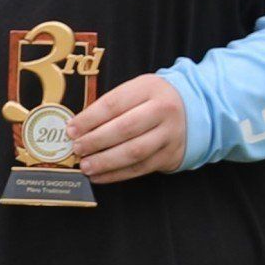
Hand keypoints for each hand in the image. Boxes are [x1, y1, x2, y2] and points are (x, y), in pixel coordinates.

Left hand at [70, 73, 188, 182]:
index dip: (90, 118)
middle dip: (96, 141)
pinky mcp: (170, 155)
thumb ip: (110, 106)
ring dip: (105, 161)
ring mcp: (169, 134)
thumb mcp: (136, 91)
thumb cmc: (151, 101)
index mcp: (148, 88)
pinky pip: (140, 168)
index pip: (114, 103)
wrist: (193, 110)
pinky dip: (117, 174)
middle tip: (77, 149)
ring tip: (86, 166)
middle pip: (125, 128)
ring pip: (134, 151)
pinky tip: (99, 176)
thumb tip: (76, 128)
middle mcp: (162, 110)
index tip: (71, 129)